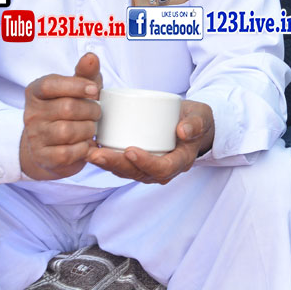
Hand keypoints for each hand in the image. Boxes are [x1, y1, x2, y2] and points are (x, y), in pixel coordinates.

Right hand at [19, 52, 102, 180]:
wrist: (52, 145)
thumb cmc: (70, 109)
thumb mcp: (78, 88)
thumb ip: (85, 72)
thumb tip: (91, 57)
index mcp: (36, 92)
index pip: (51, 85)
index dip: (76, 86)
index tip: (95, 90)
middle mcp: (31, 114)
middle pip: (67, 108)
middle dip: (91, 110)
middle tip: (97, 113)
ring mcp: (34, 137)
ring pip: (67, 131)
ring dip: (88, 130)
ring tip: (91, 128)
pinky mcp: (42, 157)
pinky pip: (67, 153)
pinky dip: (83, 149)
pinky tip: (85, 144)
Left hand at [88, 100, 213, 183]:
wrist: (192, 124)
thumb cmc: (196, 120)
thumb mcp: (202, 117)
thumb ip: (196, 122)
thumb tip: (183, 130)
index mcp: (180, 161)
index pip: (162, 168)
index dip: (146, 163)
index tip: (130, 150)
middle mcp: (162, 169)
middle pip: (138, 173)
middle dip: (116, 165)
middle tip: (97, 154)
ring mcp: (149, 168)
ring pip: (126, 171)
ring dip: (106, 164)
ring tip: (89, 152)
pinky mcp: (138, 162)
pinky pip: (121, 165)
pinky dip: (106, 159)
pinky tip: (90, 149)